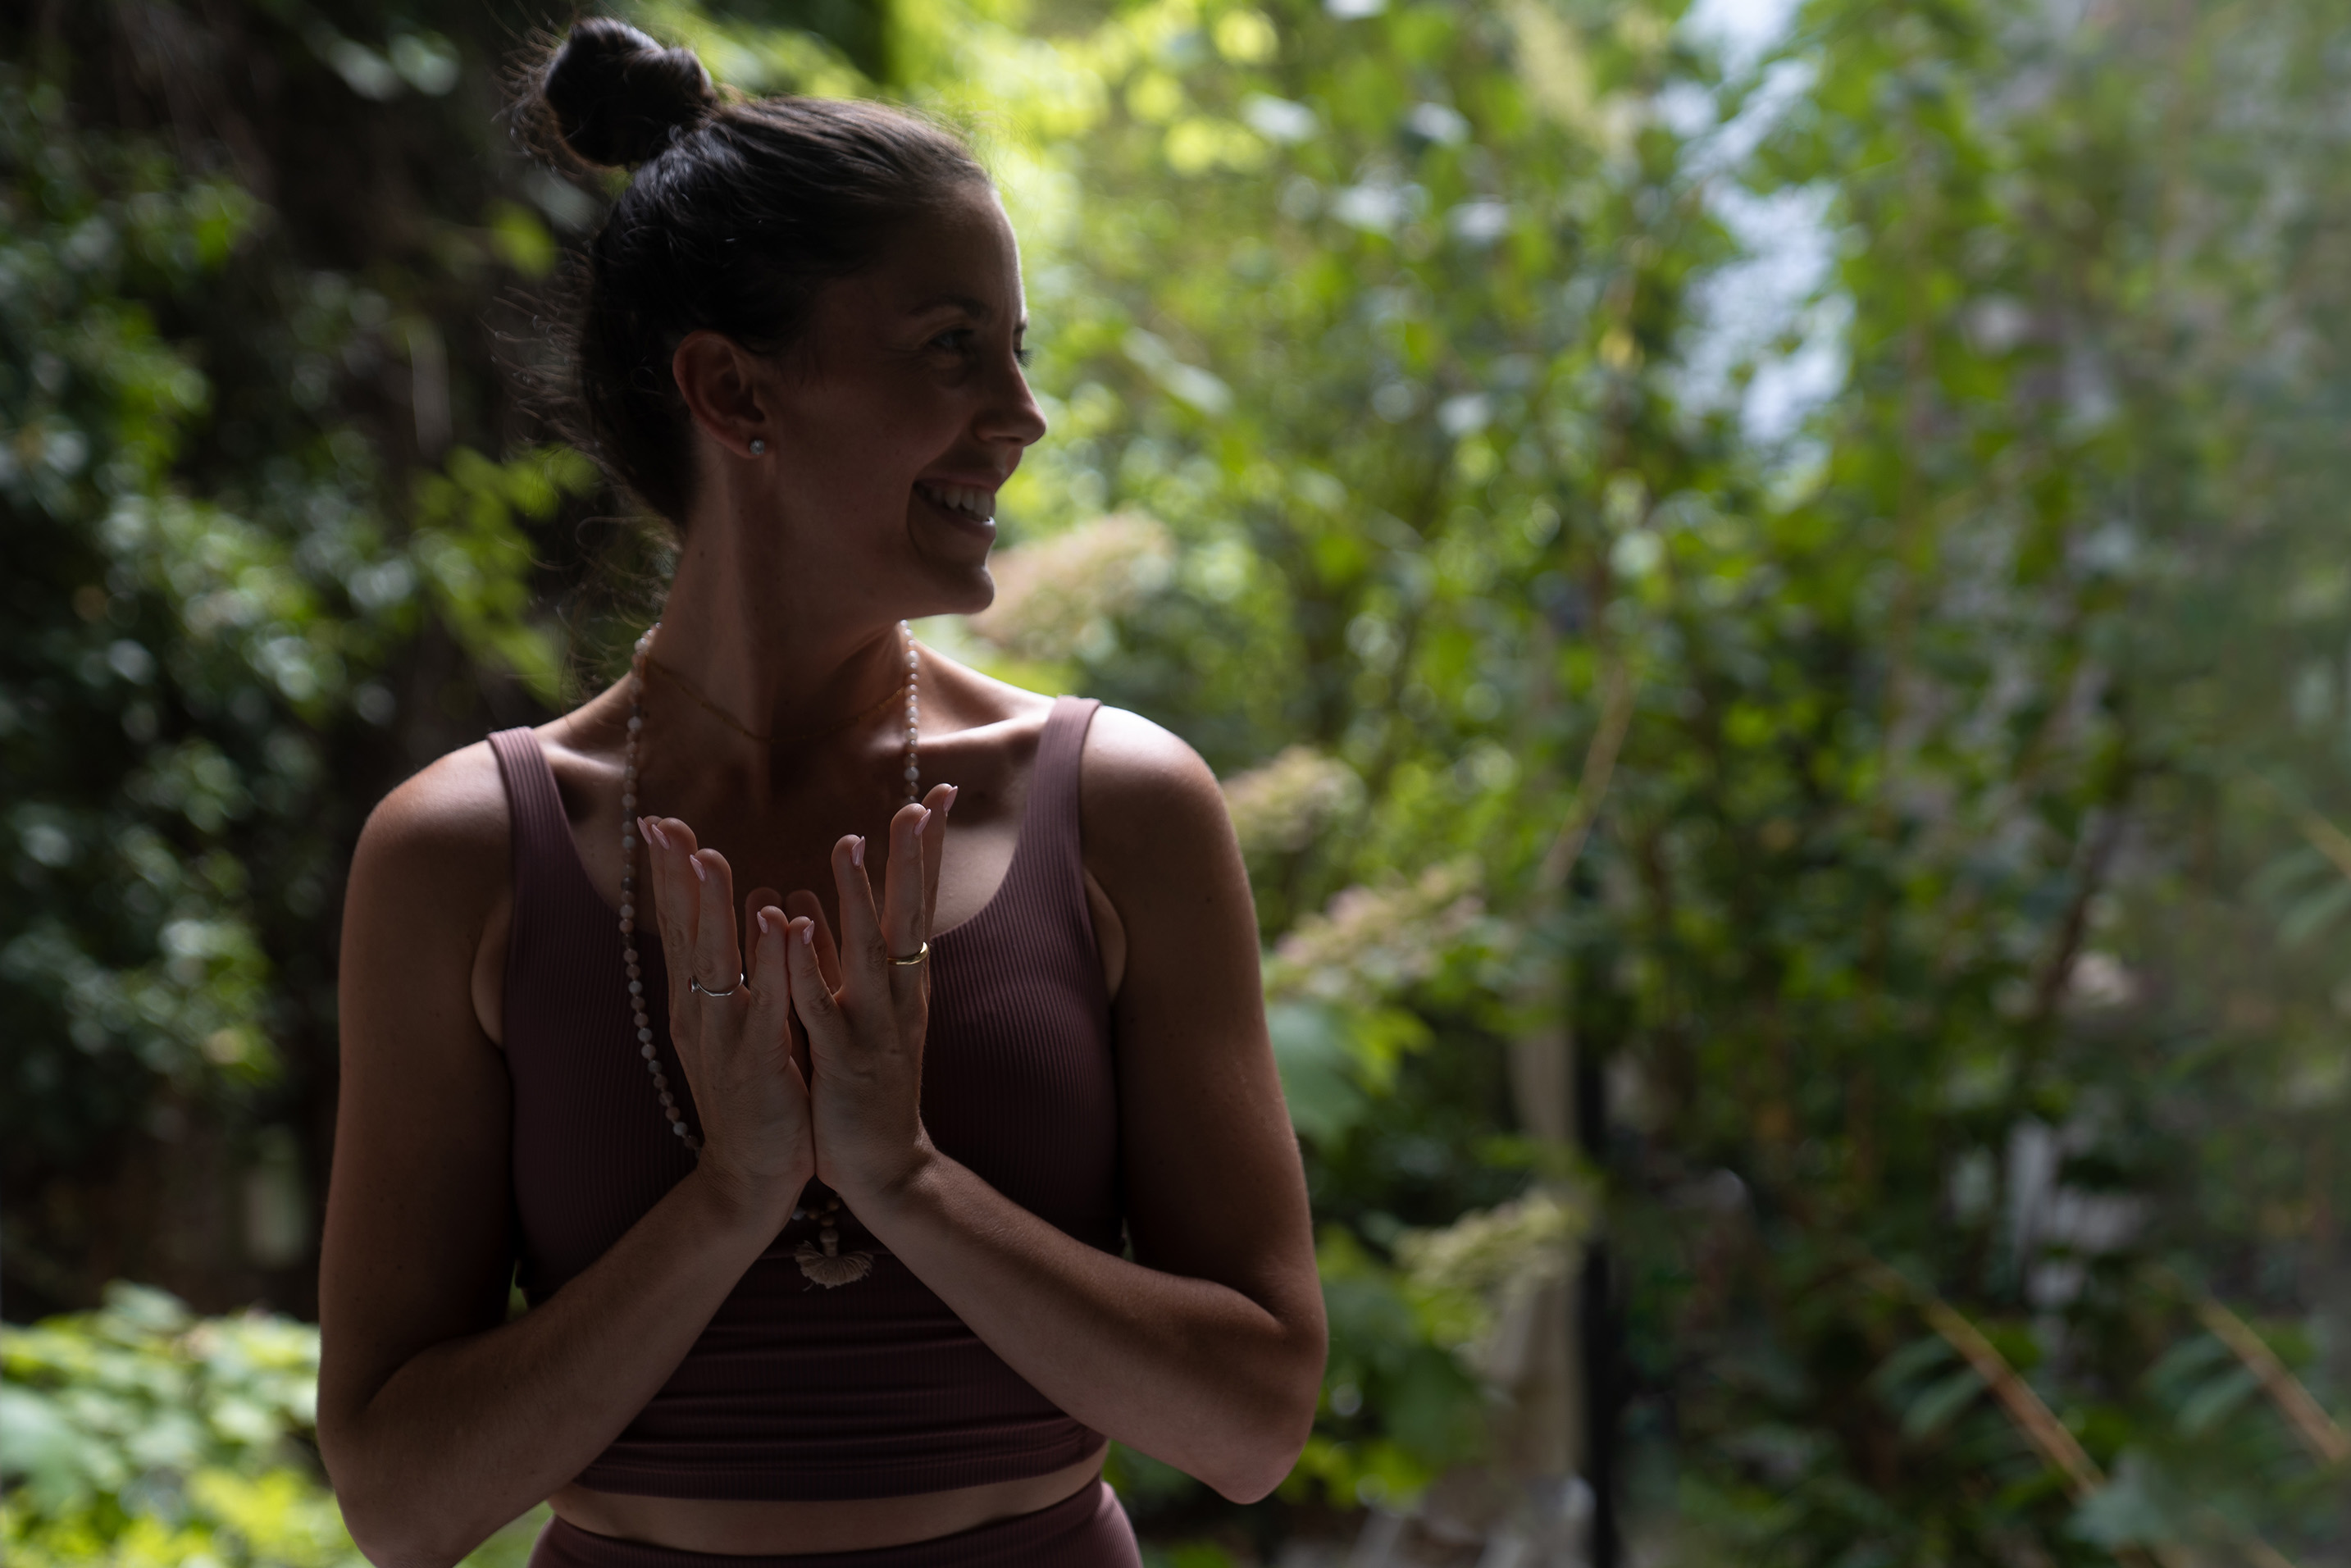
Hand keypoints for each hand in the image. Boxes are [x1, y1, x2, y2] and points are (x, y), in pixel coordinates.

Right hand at [640, 816, 813, 1231]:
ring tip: (711, 859)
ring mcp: (726, 1039)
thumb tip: (747, 910)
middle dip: (676, 878)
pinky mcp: (760, 1064)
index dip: (670, 875)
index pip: (679, 926)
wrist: (751, 1174)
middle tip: (666, 824)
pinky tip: (779, 925)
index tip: (661, 822)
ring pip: (716, 965)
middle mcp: (701, 1014)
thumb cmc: (752, 1091)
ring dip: (713, 912)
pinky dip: (772, 964)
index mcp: (697, 1002)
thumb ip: (739, 970)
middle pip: (684, 935)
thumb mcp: (737, 1024)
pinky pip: (767, 1006)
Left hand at [784, 783, 954, 1211]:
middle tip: (921, 803)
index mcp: (903, 979)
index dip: (929, 850)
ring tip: (849, 843)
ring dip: (858, 898)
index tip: (941, 794)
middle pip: (910, 914)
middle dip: (914, 858)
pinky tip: (792, 927)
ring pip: (866, 952)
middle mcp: (897, 994)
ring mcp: (872, 1026)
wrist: (884, 1165)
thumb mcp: (864, 1011)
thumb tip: (808, 901)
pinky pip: (820, 1005)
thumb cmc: (868, 1083)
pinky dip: (808, 965)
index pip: (919, 901)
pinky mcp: (841, 1059)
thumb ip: (839, 957)